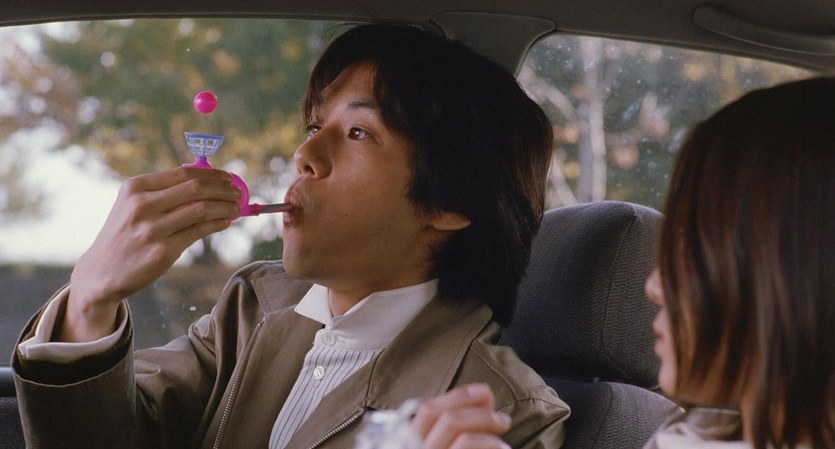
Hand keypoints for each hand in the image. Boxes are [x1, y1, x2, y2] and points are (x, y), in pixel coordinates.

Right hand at [61, 167, 240, 341]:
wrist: (101, 272)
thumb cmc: (125, 234)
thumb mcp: (132, 205)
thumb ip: (164, 191)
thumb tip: (206, 179)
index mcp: (135, 188)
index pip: (183, 174)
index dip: (211, 174)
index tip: (228, 177)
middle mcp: (141, 205)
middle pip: (195, 188)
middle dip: (223, 189)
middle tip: (239, 192)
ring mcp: (152, 229)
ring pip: (201, 210)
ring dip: (225, 207)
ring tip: (236, 207)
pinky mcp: (162, 251)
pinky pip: (199, 232)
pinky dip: (218, 224)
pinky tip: (225, 222)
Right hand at [411, 384, 511, 448]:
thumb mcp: (447, 443)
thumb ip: (457, 424)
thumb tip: (485, 397)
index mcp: (410, 442)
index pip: (427, 409)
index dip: (457, 396)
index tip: (484, 391)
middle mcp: (414, 447)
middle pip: (438, 411)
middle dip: (472, 403)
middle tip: (500, 414)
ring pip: (452, 422)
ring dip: (485, 419)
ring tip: (504, 427)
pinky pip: (465, 442)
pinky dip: (491, 441)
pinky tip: (503, 447)